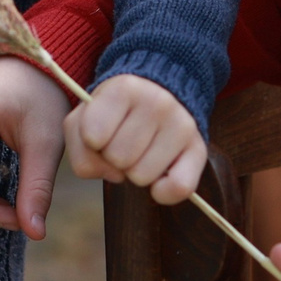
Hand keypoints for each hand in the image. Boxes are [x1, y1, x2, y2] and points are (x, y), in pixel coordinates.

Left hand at [64, 74, 206, 205]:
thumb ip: (81, 150)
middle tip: (124, 141)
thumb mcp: (84, 119)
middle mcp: (157, 101)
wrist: (158, 95)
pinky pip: (178, 188)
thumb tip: (115, 175)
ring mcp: (181, 124)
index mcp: (124, 88)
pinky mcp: (198, 148)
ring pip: (141, 177)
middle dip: (114, 158)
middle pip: (117, 159)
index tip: (102, 129)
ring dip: (135, 172)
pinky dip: (163, 193)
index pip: (92, 136)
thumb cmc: (114, 114)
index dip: (91, 142)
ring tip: (142, 150)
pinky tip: (158, 177)